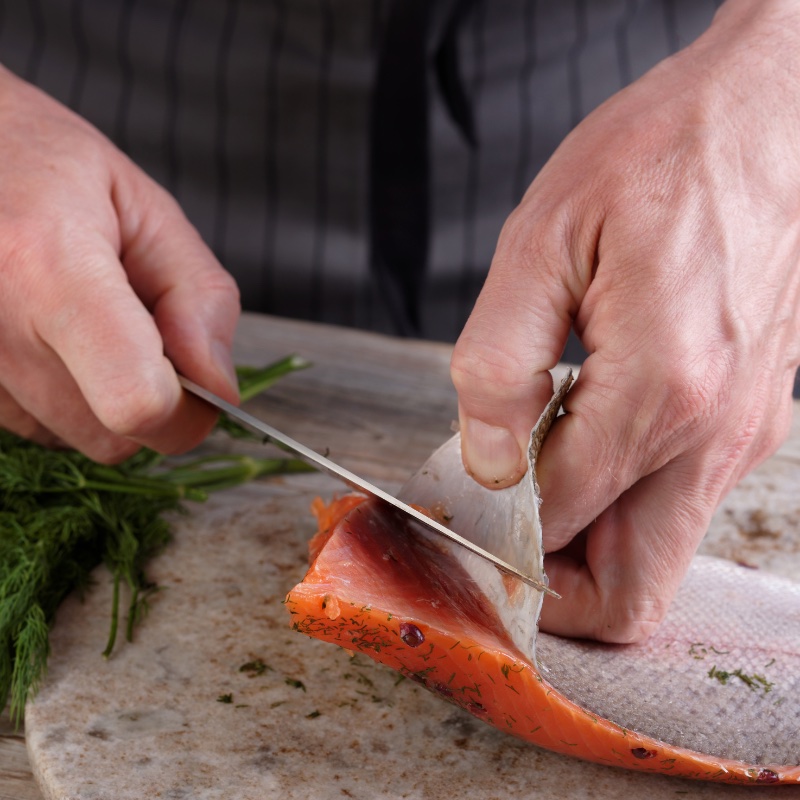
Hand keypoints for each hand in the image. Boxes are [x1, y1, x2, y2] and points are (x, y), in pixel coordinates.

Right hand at [0, 67, 239, 461]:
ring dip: (104, 400)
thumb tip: (218, 385)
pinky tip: (50, 337)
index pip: (136, 401)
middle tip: (142, 332)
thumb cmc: (47, 168)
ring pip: (75, 439)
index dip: (186, 410)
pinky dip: (62, 397)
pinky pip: (36, 427)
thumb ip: (199, 297)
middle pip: (113, 436)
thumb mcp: (148, 210)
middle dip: (153, 401)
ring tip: (86, 323)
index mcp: (47, 269)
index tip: (199, 381)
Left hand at [451, 0, 799, 641]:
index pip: (558, 523)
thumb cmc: (658, 157)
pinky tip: (577, 430)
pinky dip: (618, 497)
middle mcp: (714, 433)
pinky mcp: (747, 418)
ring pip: (656, 552)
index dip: (491, 531)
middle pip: (630, 591)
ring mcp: (741, 433)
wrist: (763, 113)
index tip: (453, 506)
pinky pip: (675, 498)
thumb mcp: (541, 243)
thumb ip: (499, 367)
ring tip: (527, 468)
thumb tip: (488, 462)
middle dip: (549, 586)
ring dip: (583, 540)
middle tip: (491, 530)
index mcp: (660, 391)